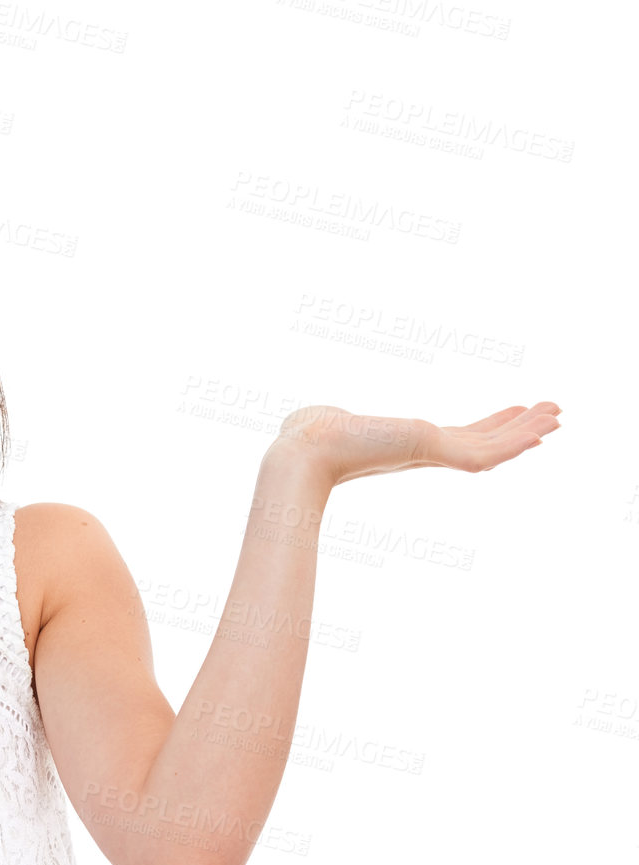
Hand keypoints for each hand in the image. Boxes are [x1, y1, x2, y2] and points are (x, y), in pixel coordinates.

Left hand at [269, 402, 562, 486]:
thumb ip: (335, 421)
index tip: (516, 411)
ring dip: (526, 433)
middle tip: (554, 415)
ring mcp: (429, 453)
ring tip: (558, 418)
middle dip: (519, 428)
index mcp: (407, 443)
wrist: (305, 448)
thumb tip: (312, 417)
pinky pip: (483, 452)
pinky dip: (513, 443)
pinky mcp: (430, 450)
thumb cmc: (308, 435)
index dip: (491, 426)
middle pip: (484, 442)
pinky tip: (538, 433)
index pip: (460, 437)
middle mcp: (423, 450)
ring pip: (492, 449)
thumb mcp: (332, 421)